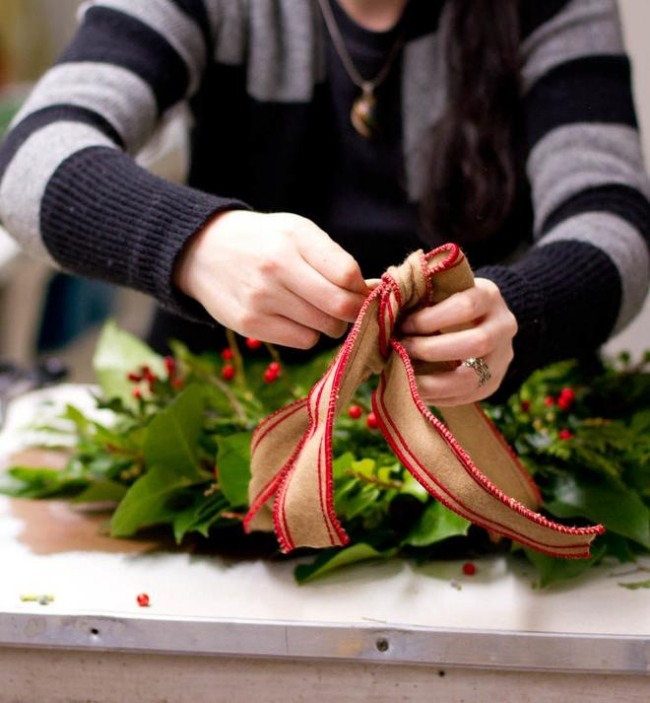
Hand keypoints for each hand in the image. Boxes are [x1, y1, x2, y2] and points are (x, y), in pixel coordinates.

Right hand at [174, 210, 368, 347]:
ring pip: (324, 328)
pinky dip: (308, 333)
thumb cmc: (264, 242)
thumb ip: (334, 259)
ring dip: (330, 323)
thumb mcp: (298, 233)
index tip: (360, 289)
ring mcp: (260, 299)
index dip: (362, 287)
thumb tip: (370, 292)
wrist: (203, 251)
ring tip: (314, 307)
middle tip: (346, 306)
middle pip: (340, 307)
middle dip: (353, 311)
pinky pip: (303, 341)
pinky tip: (295, 317)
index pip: (348, 275)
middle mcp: (276, 268)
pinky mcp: (250, 324)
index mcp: (293, 239)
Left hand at [398, 278, 516, 405]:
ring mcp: (503, 357)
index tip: (403, 325)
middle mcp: (504, 326)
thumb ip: (415, 290)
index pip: (465, 306)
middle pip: (475, 343)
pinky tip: (416, 391)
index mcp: (489, 295)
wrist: (478, 320)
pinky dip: (438, 397)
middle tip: (401, 350)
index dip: (430, 319)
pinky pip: (468, 396)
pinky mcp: (494, 382)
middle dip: (431, 350)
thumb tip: (382, 290)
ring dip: (433, 381)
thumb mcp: (438, 289)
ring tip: (404, 376)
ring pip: (473, 377)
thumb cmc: (446, 301)